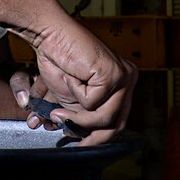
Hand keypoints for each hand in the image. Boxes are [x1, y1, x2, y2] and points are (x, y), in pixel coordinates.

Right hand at [10, 15, 137, 144]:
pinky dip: (75, 94)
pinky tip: (70, 77)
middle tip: (68, 137)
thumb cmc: (58, 61)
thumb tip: (81, 140)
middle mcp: (128, 79)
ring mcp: (123, 76)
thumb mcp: (72, 97)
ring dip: (77, 118)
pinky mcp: (113, 74)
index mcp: (122, 83)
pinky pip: (92, 102)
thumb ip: (81, 115)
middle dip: (91, 137)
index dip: (99, 137)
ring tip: (57, 112)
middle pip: (117, 123)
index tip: (79, 145)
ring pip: (106, 117)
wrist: (51, 34)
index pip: (118, 120)